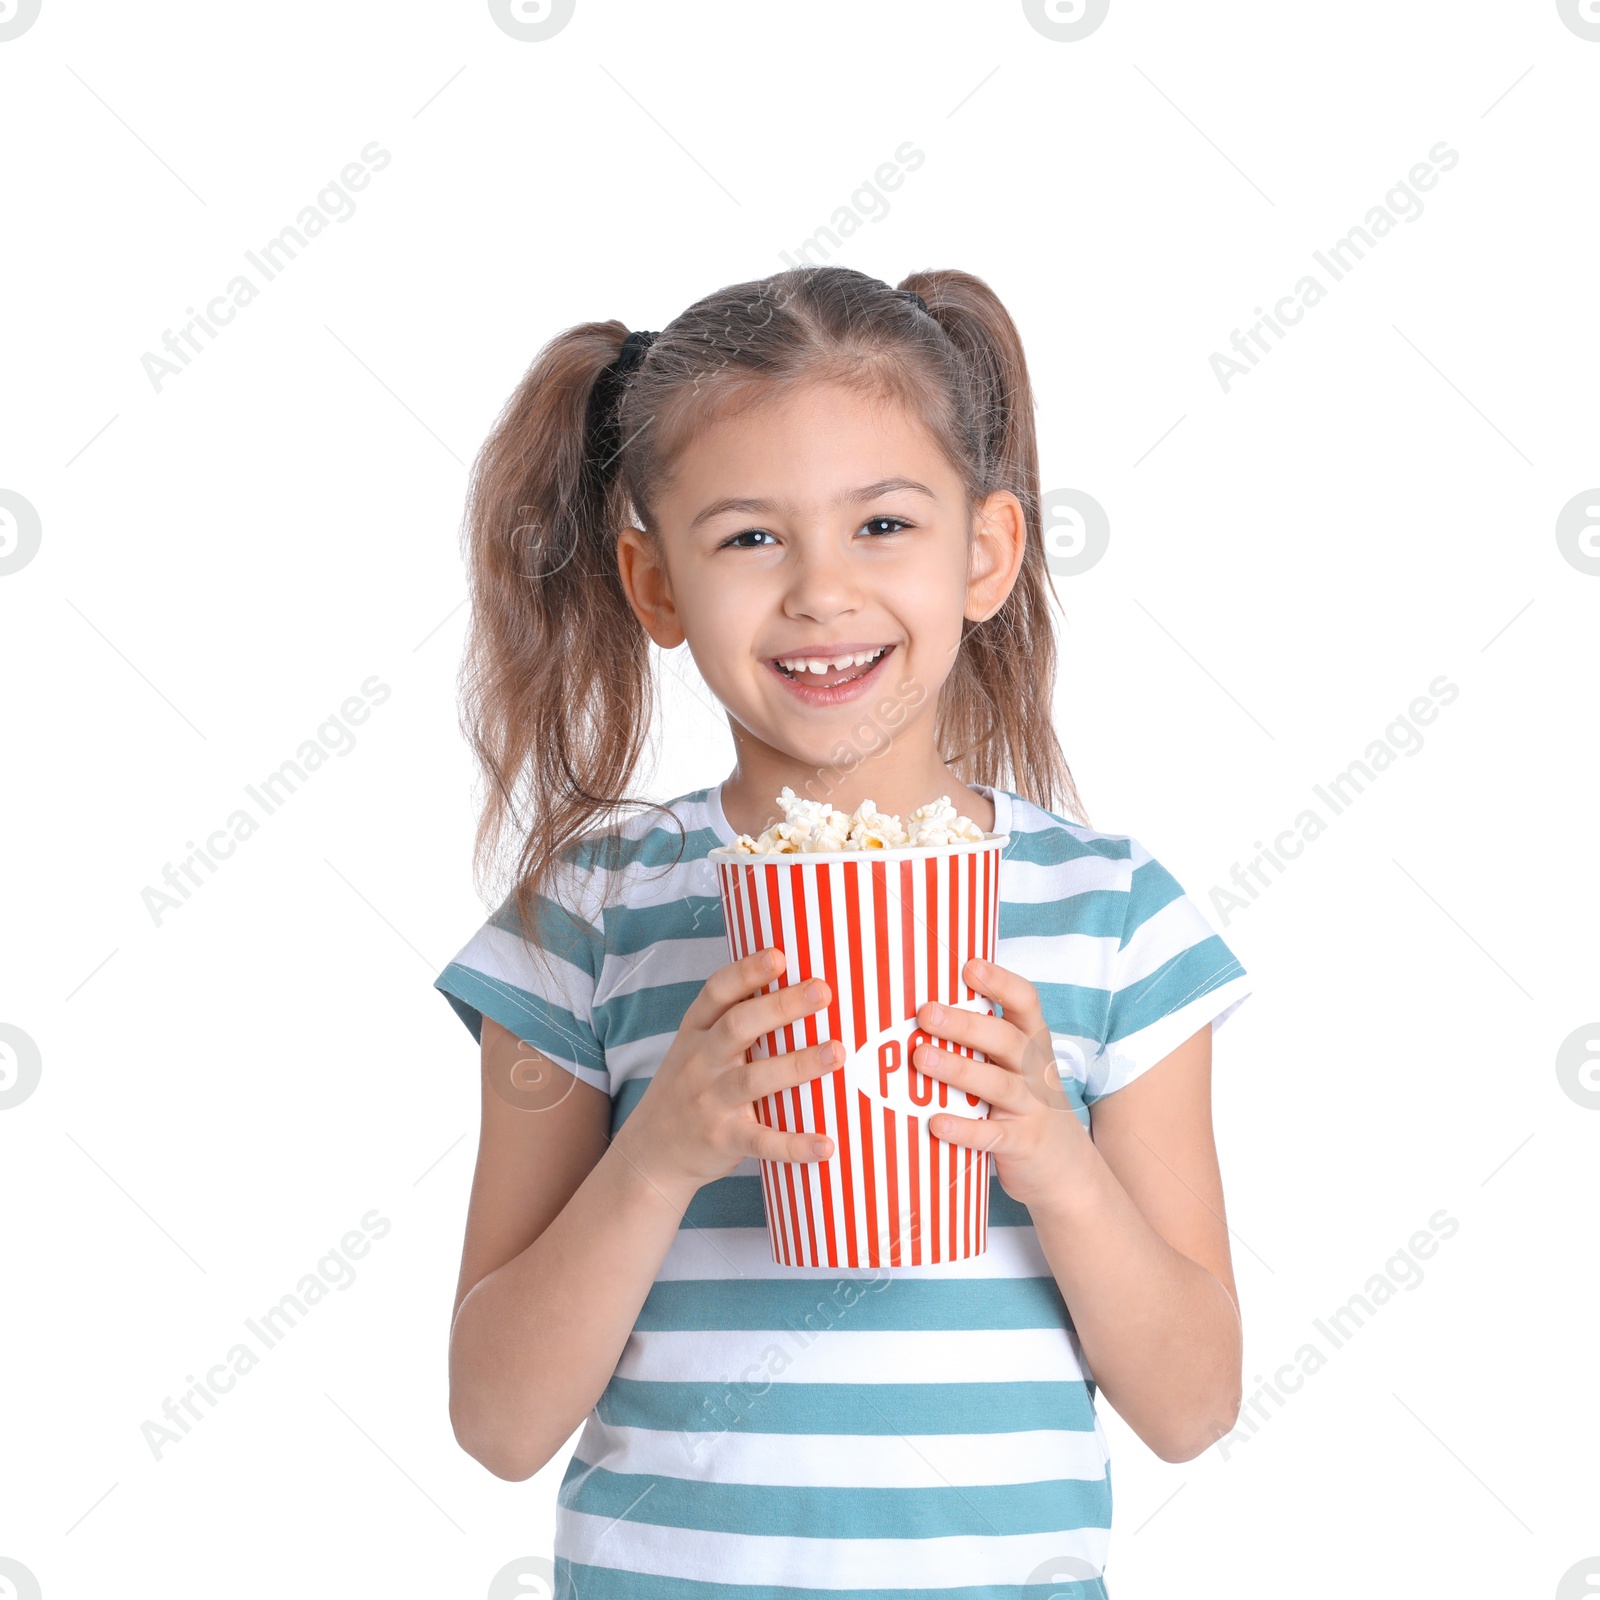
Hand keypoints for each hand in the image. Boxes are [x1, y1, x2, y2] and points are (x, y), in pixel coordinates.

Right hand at [617, 946, 840, 1201]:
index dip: (746, 972)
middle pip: (738, 1026)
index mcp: (696, 1032)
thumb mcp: (696, 1048)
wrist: (649, 1154)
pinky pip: (762, 1141)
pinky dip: (794, 1145)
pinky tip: (826, 1145)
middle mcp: (700, 1062)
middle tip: (821, 990)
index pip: (717, 992)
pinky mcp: (724, 1139)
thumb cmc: (688, 1089)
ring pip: (754, 1079)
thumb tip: (799, 987)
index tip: (778, 955)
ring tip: (837, 1052)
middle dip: (781, 1006)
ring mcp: (711, 1102)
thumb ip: (733, 1022)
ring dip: (798, 1064)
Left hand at [911, 956, 1094, 1212]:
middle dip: (966, 1024)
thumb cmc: (1026, 1105)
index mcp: (1032, 1044)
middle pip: (1006, 1040)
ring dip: (958, 1070)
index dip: (1000, 983)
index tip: (969, 966)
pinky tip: (936, 1123)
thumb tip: (924, 1007)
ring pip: (997, 1085)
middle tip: (926, 1013)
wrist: (1068, 1170)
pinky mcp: (1021, 1145)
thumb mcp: (1017, 1068)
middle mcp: (1035, 1071)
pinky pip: (992, 1136)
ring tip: (921, 1057)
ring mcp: (1031, 1109)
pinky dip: (965, 1129)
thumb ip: (984, 1041)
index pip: (1025, 1003)